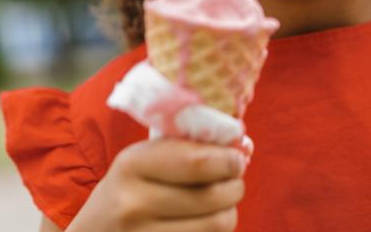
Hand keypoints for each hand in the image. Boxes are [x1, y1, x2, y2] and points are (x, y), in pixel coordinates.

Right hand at [69, 138, 245, 231]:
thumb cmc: (127, 191)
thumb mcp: (140, 161)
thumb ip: (184, 150)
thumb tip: (243, 147)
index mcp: (132, 165)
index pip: (198, 162)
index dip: (228, 160)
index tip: (238, 159)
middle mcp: (134, 203)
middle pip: (214, 196)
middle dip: (235, 186)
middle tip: (233, 182)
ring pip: (218, 224)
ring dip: (229, 212)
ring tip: (221, 204)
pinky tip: (203, 223)